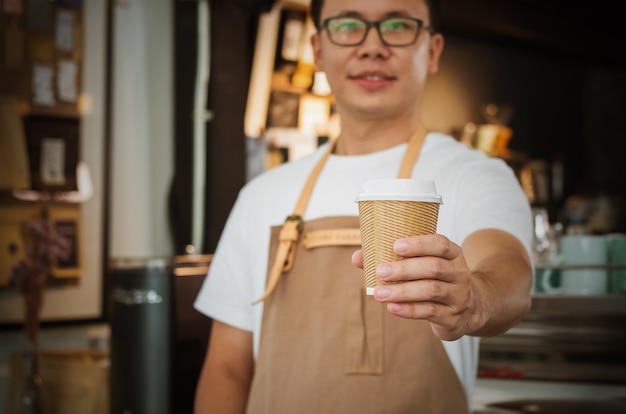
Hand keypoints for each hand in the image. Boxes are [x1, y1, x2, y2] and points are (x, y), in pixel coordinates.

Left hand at [352, 234, 477, 340]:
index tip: (396, 246)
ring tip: (379, 294)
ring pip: (431, 290)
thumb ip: (391, 258)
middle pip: (434, 268)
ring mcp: (458, 295)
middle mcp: (459, 273)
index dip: (419, 244)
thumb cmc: (436, 279)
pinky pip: (430, 312)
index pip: (440, 244)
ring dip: (403, 291)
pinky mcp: (452, 317)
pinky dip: (409, 310)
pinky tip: (392, 307)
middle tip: (380, 272)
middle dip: (405, 269)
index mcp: (452, 254)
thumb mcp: (423, 265)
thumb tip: (358, 257)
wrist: (469, 308)